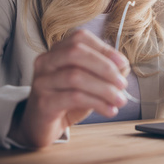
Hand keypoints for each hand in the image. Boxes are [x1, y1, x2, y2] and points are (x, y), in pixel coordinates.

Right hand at [9, 29, 129, 148]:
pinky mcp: (43, 102)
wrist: (41, 125)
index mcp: (57, 51)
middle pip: (75, 52)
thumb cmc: (67, 100)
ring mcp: (42, 81)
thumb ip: (105, 71)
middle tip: (122, 84)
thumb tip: (123, 66)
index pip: (80, 39)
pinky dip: (97, 103)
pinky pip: (73, 97)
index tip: (123, 64)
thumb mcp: (89, 82)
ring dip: (104, 89)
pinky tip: (108, 110)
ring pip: (75, 76)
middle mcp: (46, 61)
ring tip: (119, 100)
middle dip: (104, 67)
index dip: (104, 49)